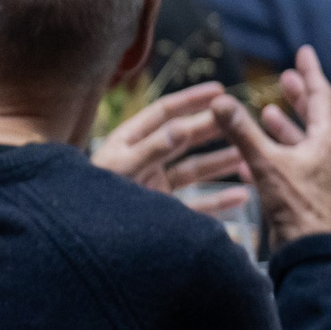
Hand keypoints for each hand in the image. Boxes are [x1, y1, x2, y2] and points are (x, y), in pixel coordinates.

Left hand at [91, 81, 243, 202]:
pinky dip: (218, 201)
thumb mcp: (121, 170)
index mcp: (128, 143)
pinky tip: (241, 196)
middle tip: (242, 119)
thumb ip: (151, 149)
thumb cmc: (93, 198)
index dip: (190, 100)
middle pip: (183, 139)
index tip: (219, 91)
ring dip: (219, 162)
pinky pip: (196, 205)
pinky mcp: (161, 212)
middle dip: (211, 129)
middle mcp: (143, 161)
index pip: (163, 113)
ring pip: (193, 170)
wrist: (84, 238)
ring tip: (247, 153)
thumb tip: (182, 126)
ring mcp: (153, 186)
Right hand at [213, 46, 330, 247]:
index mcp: (324, 140)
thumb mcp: (264, 163)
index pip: (320, 96)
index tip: (303, 52)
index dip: (310, 72)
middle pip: (313, 115)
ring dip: (283, 123)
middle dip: (297, 95)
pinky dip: (274, 149)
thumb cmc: (295, 206)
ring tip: (266, 111)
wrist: (307, 247)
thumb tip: (220, 102)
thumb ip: (241, 131)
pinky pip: (289, 158)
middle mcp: (324, 151)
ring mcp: (315, 169)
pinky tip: (254, 151)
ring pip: (300, 138)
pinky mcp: (303, 185)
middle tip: (286, 78)